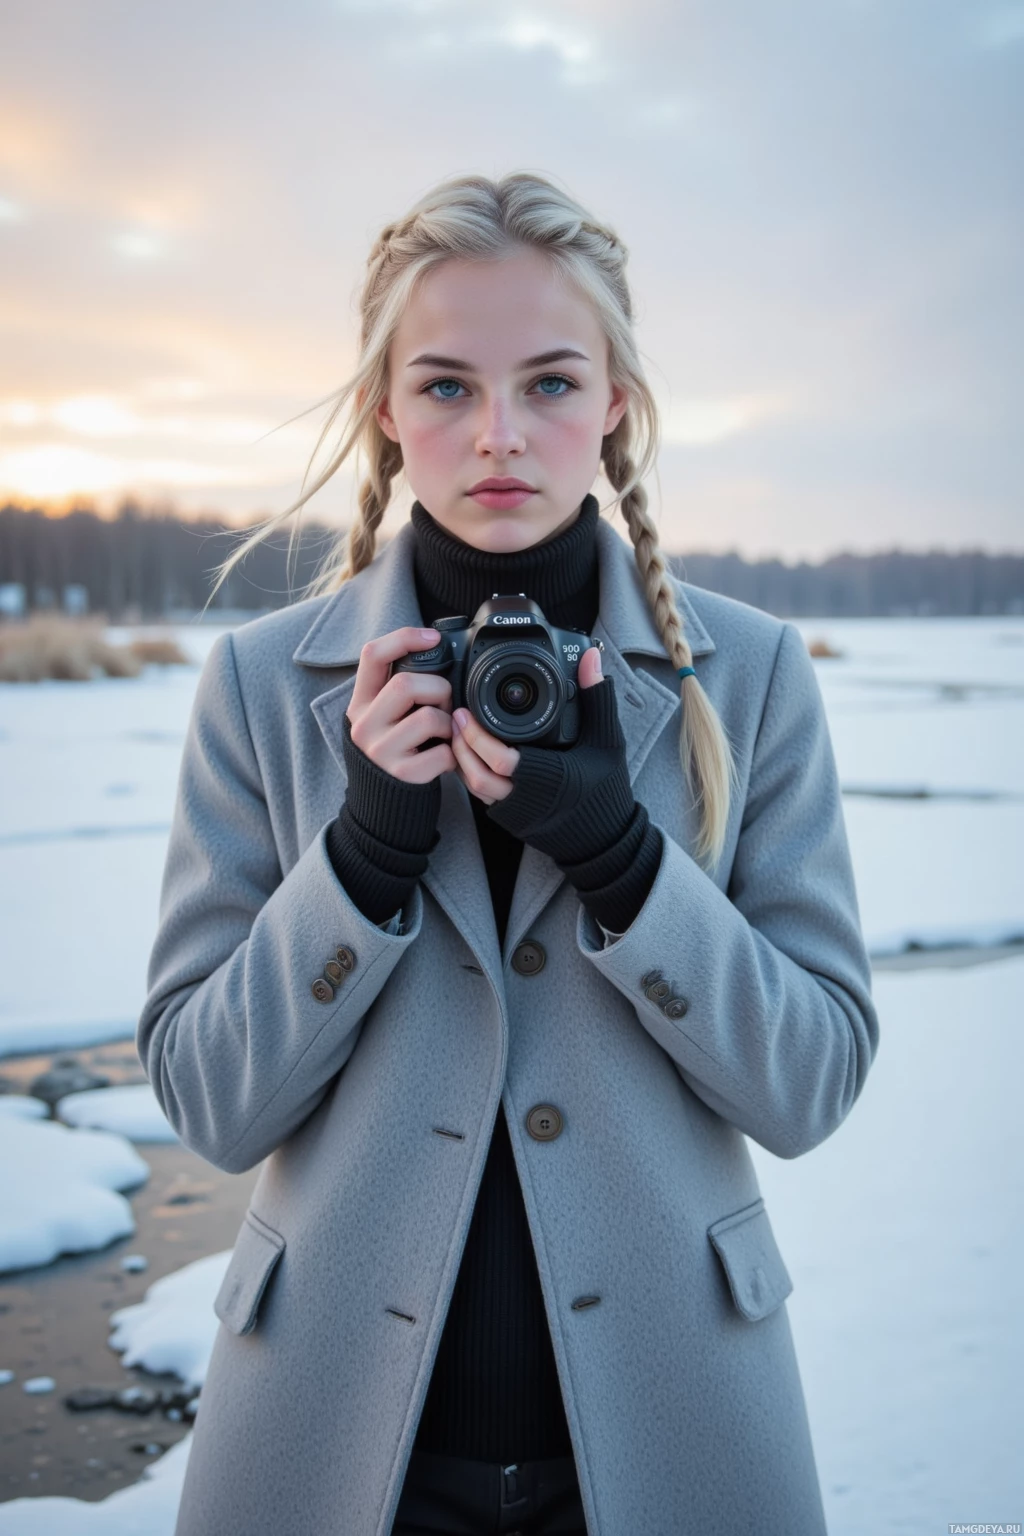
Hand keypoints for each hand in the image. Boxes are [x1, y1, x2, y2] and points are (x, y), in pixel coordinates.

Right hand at [345, 626, 455, 784]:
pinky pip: (443, 752)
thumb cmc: (394, 748)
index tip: (433, 639)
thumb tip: (435, 651)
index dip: (404, 638)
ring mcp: (381, 751)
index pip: (372, 655)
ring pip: (428, 718)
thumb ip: (397, 689)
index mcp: (360, 703)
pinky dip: (452, 754)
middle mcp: (363, 725)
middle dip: (437, 689)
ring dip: (447, 723)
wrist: (383, 801)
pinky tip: (443, 758)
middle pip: (405, 684)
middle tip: (443, 705)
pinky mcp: (402, 774)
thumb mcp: (383, 716)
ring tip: (443, 734)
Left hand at [450, 646, 636, 876]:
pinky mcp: (511, 820)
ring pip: (475, 788)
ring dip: (462, 760)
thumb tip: (591, 657)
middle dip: (460, 746)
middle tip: (454, 717)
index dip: (477, 738)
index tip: (466, 713)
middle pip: (477, 775)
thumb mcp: (608, 739)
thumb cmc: (608, 790)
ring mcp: (516, 812)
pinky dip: (472, 775)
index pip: (501, 760)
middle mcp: (527, 798)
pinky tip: (471, 755)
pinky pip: (482, 797)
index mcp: (549, 778)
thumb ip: (597, 696)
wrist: (605, 840)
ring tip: (458, 733)